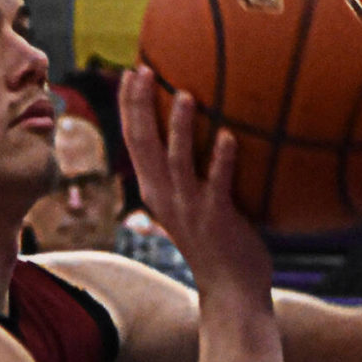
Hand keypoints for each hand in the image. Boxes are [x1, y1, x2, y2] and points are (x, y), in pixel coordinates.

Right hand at [119, 77, 271, 301]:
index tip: (132, 71)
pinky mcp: (217, 220)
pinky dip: (222, 161)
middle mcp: (166, 199)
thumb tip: (210, 131)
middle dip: (141, 106)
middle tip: (144, 70)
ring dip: (179, 129)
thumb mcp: (194, 206)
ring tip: (185, 95)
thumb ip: (192, 174)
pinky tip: (229, 136)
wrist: (231, 292)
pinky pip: (219, 185)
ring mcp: (190, 209)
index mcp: (157, 192)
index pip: (134, 143)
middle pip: (144, 146)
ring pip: (178, 163)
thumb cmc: (219, 245)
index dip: (130, 107)